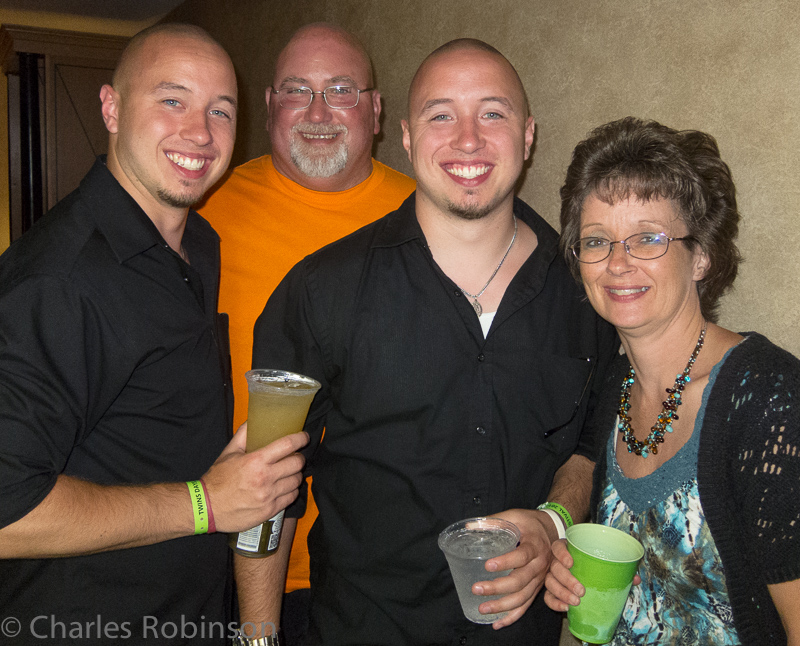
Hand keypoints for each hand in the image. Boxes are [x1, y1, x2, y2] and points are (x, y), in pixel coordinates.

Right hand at [201, 422, 308, 532]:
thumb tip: (253, 419)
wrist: (207, 508)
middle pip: (297, 463)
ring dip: (295, 475)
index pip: (288, 445)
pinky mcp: (270, 510)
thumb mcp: (229, 452)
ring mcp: (269, 496)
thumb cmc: (218, 479)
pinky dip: (291, 490)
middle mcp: (265, 478)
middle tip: (294, 457)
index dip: (300, 439)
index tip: (304, 437)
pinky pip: (291, 497)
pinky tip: (285, 487)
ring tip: (289, 473)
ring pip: (296, 481)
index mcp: (256, 461)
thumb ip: (243, 434)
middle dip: (298, 458)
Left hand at [470, 508, 554, 628]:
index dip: (505, 562)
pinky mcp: (536, 587)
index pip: (521, 556)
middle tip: (477, 589)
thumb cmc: (530, 523)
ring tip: (483, 608)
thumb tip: (469, 528)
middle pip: (520, 581)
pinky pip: (526, 605)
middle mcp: (539, 565)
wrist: (552, 530)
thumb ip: (493, 521)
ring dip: (503, 606)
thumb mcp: (514, 515)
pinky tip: (498, 623)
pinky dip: (513, 617)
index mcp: (534, 545)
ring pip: (522, 597)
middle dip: (498, 588)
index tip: (487, 565)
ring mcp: (539, 579)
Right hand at [544, 538, 641, 611]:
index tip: (571, 562)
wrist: (581, 570)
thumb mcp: (602, 560)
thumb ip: (617, 566)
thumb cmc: (592, 562)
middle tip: (581, 590)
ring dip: (562, 593)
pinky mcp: (552, 590)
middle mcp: (556, 562)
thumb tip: (635, 578)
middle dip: (567, 580)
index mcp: (566, 550)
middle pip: (554, 568)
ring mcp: (552, 576)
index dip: (562, 554)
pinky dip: (555, 603)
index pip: (558, 547)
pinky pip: (548, 597)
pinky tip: (566, 608)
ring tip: (576, 601)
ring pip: (550, 583)